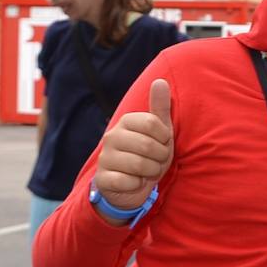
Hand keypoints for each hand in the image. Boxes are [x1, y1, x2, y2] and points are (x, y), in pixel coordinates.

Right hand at [93, 78, 172, 211]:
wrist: (132, 185)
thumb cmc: (148, 155)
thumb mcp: (159, 131)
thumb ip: (159, 107)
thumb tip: (160, 81)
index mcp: (126, 122)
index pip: (153, 123)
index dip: (164, 138)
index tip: (161, 143)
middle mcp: (111, 137)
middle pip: (148, 146)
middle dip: (160, 158)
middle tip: (155, 160)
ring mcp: (105, 158)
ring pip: (140, 165)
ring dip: (151, 172)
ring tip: (146, 171)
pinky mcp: (102, 179)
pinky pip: (128, 182)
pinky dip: (137, 185)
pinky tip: (133, 182)